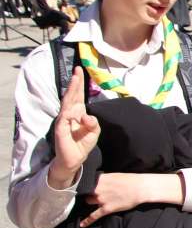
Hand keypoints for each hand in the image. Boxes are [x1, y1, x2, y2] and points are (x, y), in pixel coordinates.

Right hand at [49, 67, 99, 188]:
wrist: (75, 158)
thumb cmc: (83, 143)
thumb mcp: (94, 131)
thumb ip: (93, 122)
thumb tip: (86, 116)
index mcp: (78, 112)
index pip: (78, 95)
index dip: (79, 83)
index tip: (80, 70)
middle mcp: (70, 113)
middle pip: (72, 95)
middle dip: (75, 82)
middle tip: (78, 69)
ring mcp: (64, 120)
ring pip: (67, 102)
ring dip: (71, 90)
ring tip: (75, 79)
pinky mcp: (60, 128)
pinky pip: (65, 117)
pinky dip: (70, 113)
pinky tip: (76, 113)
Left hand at [81, 172, 183, 226]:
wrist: (140, 188)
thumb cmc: (130, 180)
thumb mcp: (114, 175)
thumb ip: (103, 179)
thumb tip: (97, 181)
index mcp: (100, 179)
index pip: (86, 183)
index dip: (85, 185)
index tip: (82, 186)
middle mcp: (98, 189)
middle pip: (86, 192)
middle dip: (88, 193)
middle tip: (93, 194)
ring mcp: (101, 199)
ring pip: (88, 201)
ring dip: (91, 201)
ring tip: (94, 202)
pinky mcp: (106, 208)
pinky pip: (94, 215)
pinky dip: (88, 221)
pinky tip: (83, 225)